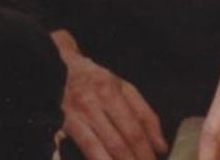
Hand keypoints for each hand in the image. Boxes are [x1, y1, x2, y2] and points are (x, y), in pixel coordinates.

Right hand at [52, 30, 166, 159]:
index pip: (134, 128)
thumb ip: (144, 114)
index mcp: (110, 90)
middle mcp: (92, 102)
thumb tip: (161, 146)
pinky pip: (86, 150)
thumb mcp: (122, 87)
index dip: (147, 152)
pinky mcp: (64, 125)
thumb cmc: (95, 80)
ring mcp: (76, 115)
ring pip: (103, 149)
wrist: (57, 69)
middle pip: (120, 142)